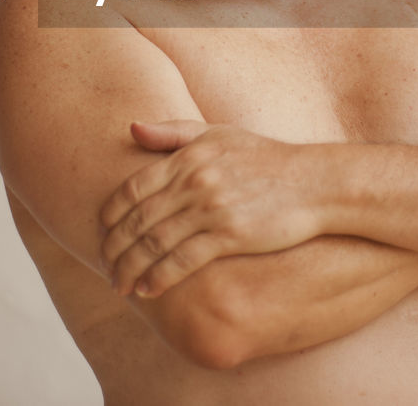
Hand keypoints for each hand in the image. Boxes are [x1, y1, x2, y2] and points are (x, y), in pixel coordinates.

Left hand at [99, 120, 322, 298]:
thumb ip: (173, 132)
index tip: (101, 233)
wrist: (316, 181)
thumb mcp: (219, 134)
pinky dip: (159, 278)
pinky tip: (148, 290)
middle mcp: (194, 180)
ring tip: (120, 285)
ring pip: (154, 244)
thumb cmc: (266, 157)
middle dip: (114, 248)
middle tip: (105, 268)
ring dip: (130, 269)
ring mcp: (212, 208)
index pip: (132, 188)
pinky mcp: (231, 234)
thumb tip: (132, 127)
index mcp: (188, 156)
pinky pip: (183, 261)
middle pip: (137, 220)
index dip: (110, 215)